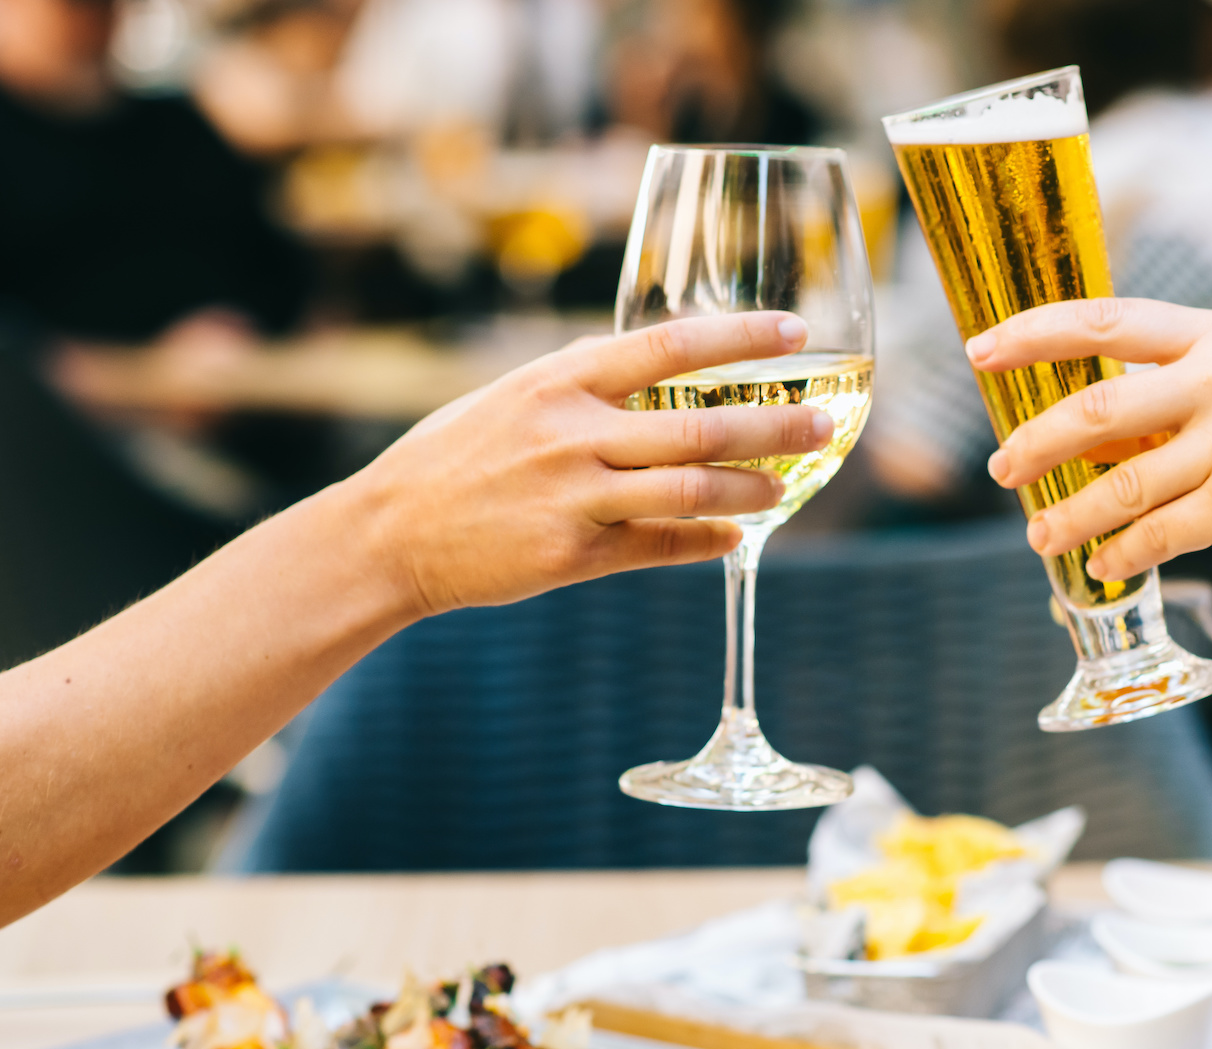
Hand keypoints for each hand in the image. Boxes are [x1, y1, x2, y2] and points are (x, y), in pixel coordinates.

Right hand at [354, 311, 832, 613]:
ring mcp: (574, 495)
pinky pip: (658, 547)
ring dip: (750, 487)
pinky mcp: (571, 554)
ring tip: (788, 484)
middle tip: (823, 423)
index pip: (669, 345)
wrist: (388, 533)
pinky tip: (736, 537)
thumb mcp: (509, 395)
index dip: (740, 339)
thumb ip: (577, 378)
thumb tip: (637, 356)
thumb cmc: (450, 457)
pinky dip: (705, 541)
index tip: (795, 333)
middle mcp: (572, 432)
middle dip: (773, 423)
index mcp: (559, 379)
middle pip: (699, 424)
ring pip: (689, 489)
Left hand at [968, 298, 1211, 582]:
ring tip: (1041, 534)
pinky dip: (1119, 553)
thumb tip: (1068, 424)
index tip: (979, 350)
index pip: (1106, 321)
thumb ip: (1164, 389)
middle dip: (1036, 443)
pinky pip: (1154, 534)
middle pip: (1098, 410)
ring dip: (1068, 516)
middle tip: (1002, 468)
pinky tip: (1102, 563)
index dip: (1033, 334)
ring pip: (1119, 486)